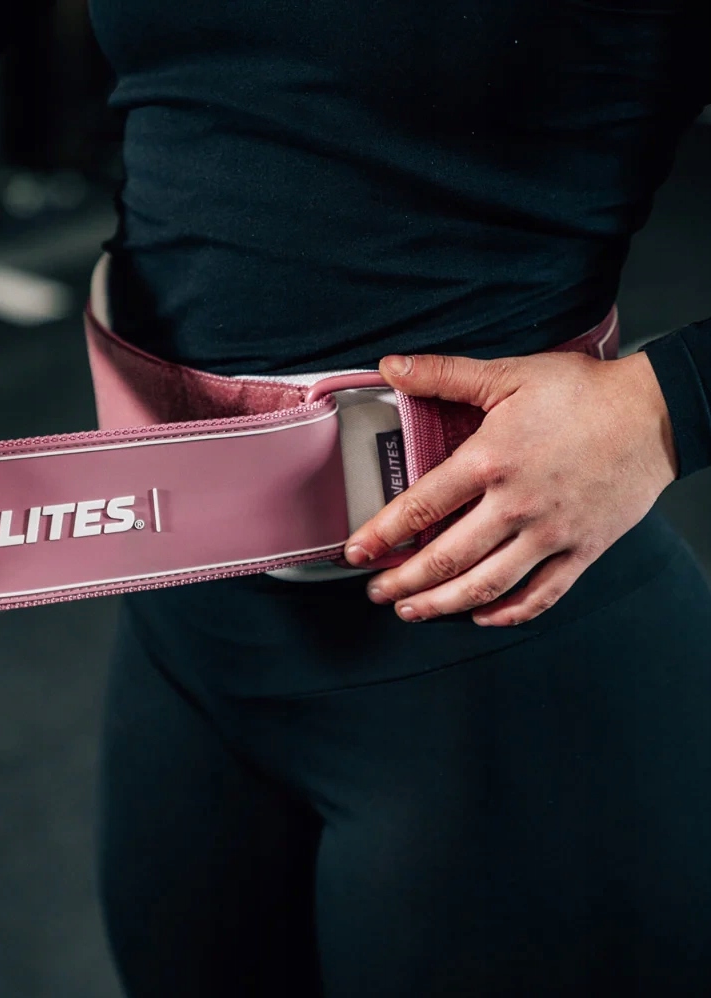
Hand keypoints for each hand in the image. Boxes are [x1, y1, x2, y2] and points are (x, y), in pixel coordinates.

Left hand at [343, 348, 677, 625]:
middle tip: (377, 592)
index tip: (356, 553)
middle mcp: (516, 506)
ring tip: (412, 611)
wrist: (658, 412)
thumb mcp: (509, 375)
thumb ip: (444, 374)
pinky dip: (509, 612)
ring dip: (443, 604)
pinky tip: (482, 616)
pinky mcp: (582, 551)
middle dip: (404, 582)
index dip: (382, 534)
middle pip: (446, 558)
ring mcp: (550, 534)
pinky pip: (542, 595)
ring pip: (487, 585)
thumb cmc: (583, 392)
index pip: (421, 507)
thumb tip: (390, 366)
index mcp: (490, 462)